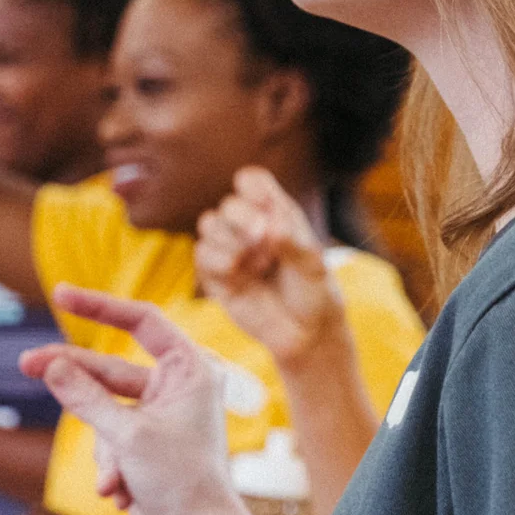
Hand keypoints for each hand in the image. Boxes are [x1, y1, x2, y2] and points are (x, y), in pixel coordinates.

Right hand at [18, 285, 257, 514]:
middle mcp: (176, 387)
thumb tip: (50, 365)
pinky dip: (109, 467)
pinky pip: (106, 442)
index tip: (60, 294)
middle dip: (72, 379)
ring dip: (104, 451)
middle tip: (25, 364)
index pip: (142, 320)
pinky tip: (123, 493)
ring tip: (118, 480)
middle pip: (109, 368)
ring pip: (102, 412)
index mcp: (190, 370)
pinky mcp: (142, 445)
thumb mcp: (127, 435)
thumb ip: (86, 398)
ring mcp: (158, 416)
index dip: (100, 305)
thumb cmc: (181, 481)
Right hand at [195, 168, 348, 369]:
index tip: (267, 205)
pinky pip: (202, 255)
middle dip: (243, 218)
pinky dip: (219, 259)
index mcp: (274, 212)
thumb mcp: (312, 264)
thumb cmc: (313, 290)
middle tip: (263, 236)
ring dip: (231, 239)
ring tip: (260, 263)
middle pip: (229, 204)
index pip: (252, 182)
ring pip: (209, 224)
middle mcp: (248, 227)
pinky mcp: (216, 276)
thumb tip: (269, 225)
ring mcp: (230, 250)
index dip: (253, 186)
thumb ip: (291, 241)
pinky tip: (239, 272)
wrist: (305, 332)